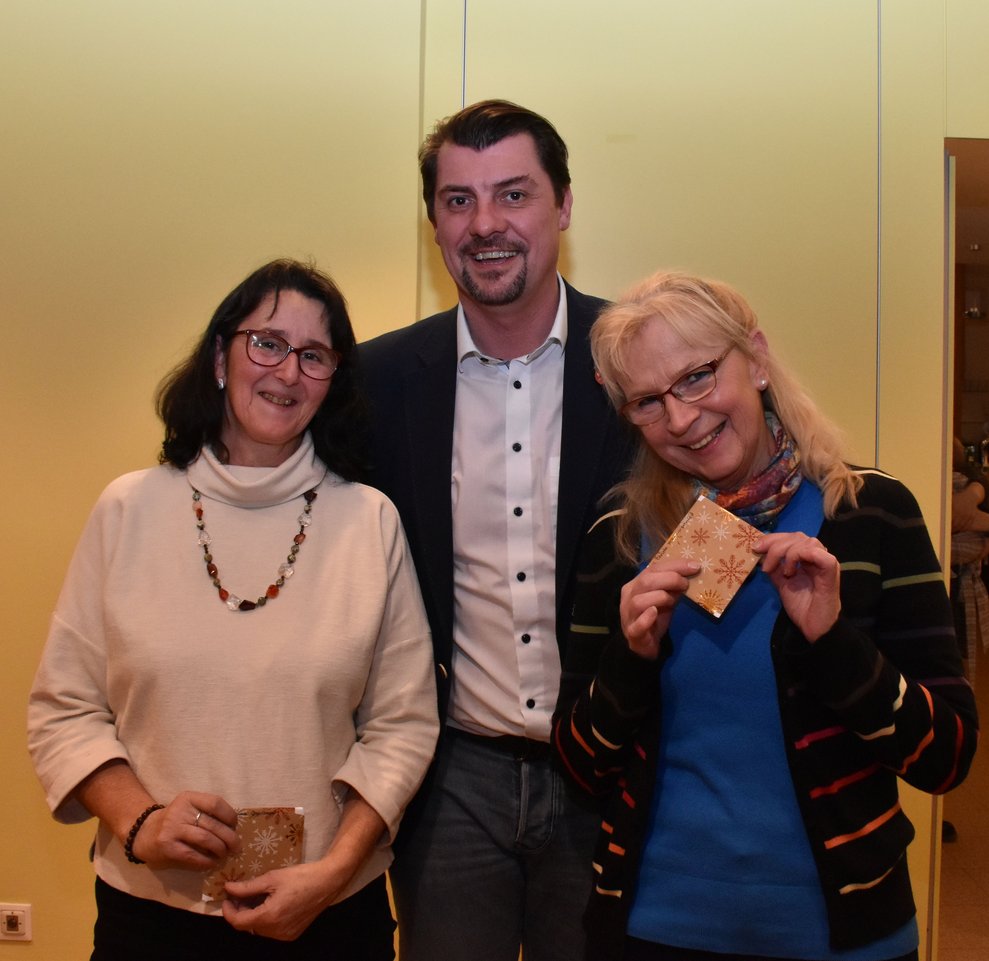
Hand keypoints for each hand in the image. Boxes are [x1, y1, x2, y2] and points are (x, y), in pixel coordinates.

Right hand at [131, 791, 238, 869]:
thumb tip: (233, 828)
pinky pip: (192, 855)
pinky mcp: (167, 847)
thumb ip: (207, 813)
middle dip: (229, 837)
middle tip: (236, 846)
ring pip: (205, 839)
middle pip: (213, 824)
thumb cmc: (174, 821)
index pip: (216, 803)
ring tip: (225, 855)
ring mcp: (172, 829)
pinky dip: (206, 861)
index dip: (229, 815)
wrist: (143, 834)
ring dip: (220, 849)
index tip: (235, 826)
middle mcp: (180, 811)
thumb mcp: (189, 808)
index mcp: (189, 798)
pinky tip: (211, 863)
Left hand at [222, 861, 339, 940]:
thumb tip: (228, 888)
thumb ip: (248, 887)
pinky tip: (270, 903)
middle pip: (248, 926)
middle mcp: (275, 932)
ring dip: (253, 915)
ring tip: (256, 897)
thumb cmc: (300, 877)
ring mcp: (285, 935)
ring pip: (259, 929)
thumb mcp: (272, 878)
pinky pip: (271, 930)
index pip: (238, 922)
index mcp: (269, 917)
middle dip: (241, 910)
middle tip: (241, 893)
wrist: (327, 882)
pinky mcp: (292, 934)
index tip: (226, 898)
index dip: (228, 911)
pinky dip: (266, 919)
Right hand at [620, 558, 699, 658]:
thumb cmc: (655, 616)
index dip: (674, 565)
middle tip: (686, 584)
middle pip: (645, 582)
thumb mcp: (665, 598)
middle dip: (670, 579)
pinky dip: (646, 618)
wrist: (644, 643)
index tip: (695, 565)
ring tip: (674, 600)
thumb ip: (673, 586)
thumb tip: (692, 573)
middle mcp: (629, 596)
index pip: (653, 569)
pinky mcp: (633, 633)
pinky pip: (637, 625)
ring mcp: (629, 614)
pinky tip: (654, 613)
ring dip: (661, 597)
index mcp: (636, 584)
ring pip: (639, 601)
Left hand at [754, 532, 839, 642]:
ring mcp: (826, 562)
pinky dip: (800, 556)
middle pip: (797, 536)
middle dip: (775, 543)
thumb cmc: (801, 606)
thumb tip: (760, 553)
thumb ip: (774, 567)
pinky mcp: (831, 569)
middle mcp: (818, 556)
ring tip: (782, 572)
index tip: (755, 547)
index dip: (773, 539)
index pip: (791, 537)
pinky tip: (792, 571)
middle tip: (762, 558)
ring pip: (807, 541)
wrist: (813, 627)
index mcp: (807, 558)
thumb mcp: (781, 583)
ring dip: (787, 552)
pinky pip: (818, 553)